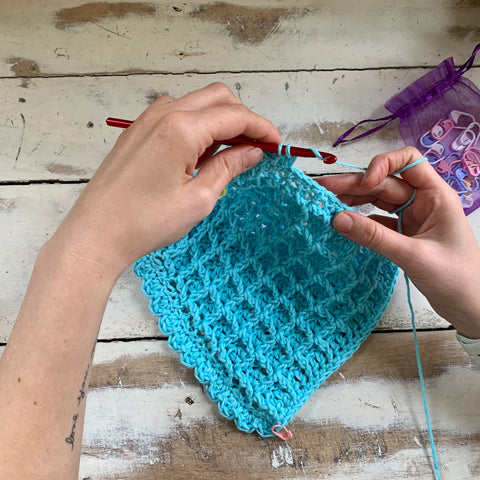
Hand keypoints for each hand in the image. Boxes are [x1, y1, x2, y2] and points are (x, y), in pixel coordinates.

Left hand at [51, 83, 280, 277]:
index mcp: (181, 129)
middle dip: (243, 118)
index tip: (276, 144)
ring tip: (230, 152)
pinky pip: (176, 114)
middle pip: (218, 98)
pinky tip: (201, 152)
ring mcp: (147, 120)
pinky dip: (198, 125)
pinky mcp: (137, 131)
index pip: (234, 116)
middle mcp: (163, 114)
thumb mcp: (199, 199)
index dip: (261, 128)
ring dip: (220, 119)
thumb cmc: (146, 222)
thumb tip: (253, 152)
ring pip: (197, 102)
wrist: (97, 233)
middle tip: (256, 147)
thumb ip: (228, 167)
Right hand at [317, 147, 479, 338]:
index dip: (383, 165)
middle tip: (324, 188)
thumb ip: (374, 237)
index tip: (364, 182)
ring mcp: (413, 219)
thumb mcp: (413, 255)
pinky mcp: (404, 235)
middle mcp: (423, 202)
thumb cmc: (457, 279)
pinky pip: (378, 221)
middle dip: (355, 184)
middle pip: (385, 183)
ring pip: (379, 201)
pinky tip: (344, 223)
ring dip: (354, 200)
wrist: (472, 308)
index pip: (408, 162)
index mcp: (435, 196)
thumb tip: (338, 219)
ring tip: (327, 201)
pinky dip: (361, 221)